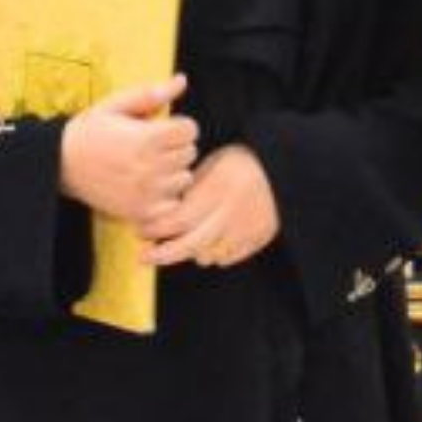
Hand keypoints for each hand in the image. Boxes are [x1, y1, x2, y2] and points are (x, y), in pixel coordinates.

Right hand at [59, 75, 197, 224]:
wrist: (59, 164)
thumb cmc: (89, 131)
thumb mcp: (115, 105)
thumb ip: (151, 95)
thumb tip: (181, 80)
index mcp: (148, 138)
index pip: (190, 129)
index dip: (178, 125)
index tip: (162, 128)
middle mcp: (151, 167)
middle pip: (189, 153)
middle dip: (176, 147)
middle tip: (153, 147)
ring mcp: (147, 192)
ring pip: (184, 179)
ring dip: (173, 172)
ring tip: (150, 166)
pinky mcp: (141, 211)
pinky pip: (173, 204)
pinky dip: (165, 197)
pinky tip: (148, 187)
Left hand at [139, 142, 280, 268]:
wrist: (282, 168)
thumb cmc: (238, 163)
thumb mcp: (210, 166)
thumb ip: (187, 191)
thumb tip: (156, 215)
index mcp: (217, 189)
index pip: (178, 219)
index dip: (154, 228)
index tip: (139, 231)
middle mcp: (231, 212)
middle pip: (190, 245)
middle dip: (162, 255)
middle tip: (142, 258)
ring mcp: (247, 228)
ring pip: (208, 255)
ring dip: (191, 252)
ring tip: (185, 240)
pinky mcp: (260, 238)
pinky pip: (227, 257)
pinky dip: (214, 253)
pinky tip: (210, 240)